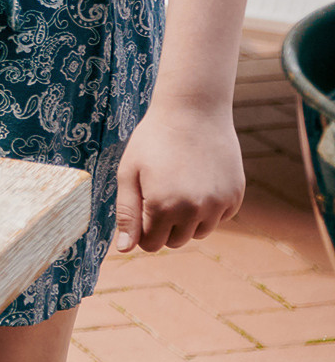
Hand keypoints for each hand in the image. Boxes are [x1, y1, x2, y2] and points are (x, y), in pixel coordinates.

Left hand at [114, 102, 244, 252]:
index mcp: (161, 207)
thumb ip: (127, 214)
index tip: (141, 212)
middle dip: (164, 226)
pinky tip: (199, 181)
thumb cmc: (153, 141)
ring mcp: (217, 205)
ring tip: (177, 186)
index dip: (143, 231)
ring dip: (187, 220)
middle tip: (158, 195)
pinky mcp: (235, 197)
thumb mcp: (129, 173)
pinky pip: (219, 217)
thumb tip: (125, 250)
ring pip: (199, 232)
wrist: (193, 112)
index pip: (152, 244)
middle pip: (176, 241)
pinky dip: (208, 208)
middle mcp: (193, 211)